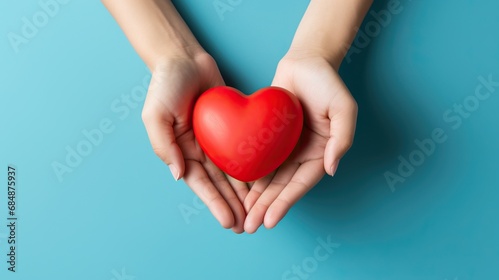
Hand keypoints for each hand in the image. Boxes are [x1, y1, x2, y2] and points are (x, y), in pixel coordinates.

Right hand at [142, 51, 247, 232]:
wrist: (184, 58)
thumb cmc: (165, 85)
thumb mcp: (155, 114)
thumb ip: (163, 145)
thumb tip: (178, 175)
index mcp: (180, 151)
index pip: (200, 184)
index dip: (214, 203)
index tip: (228, 220)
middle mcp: (199, 150)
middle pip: (219, 184)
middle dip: (231, 205)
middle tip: (246, 225)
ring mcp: (216, 139)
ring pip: (232, 172)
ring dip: (242, 193)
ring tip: (255, 211)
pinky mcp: (231, 126)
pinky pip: (243, 150)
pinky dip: (251, 167)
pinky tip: (262, 183)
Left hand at [243, 51, 357, 232]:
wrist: (306, 61)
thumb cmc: (328, 82)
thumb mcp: (344, 108)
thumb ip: (342, 139)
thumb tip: (331, 169)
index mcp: (321, 153)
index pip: (301, 184)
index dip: (286, 203)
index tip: (270, 221)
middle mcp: (302, 154)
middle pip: (282, 187)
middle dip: (267, 208)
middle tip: (250, 226)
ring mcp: (285, 147)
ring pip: (269, 178)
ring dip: (257, 199)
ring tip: (243, 216)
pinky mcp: (269, 136)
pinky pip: (259, 159)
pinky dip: (250, 176)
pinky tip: (239, 190)